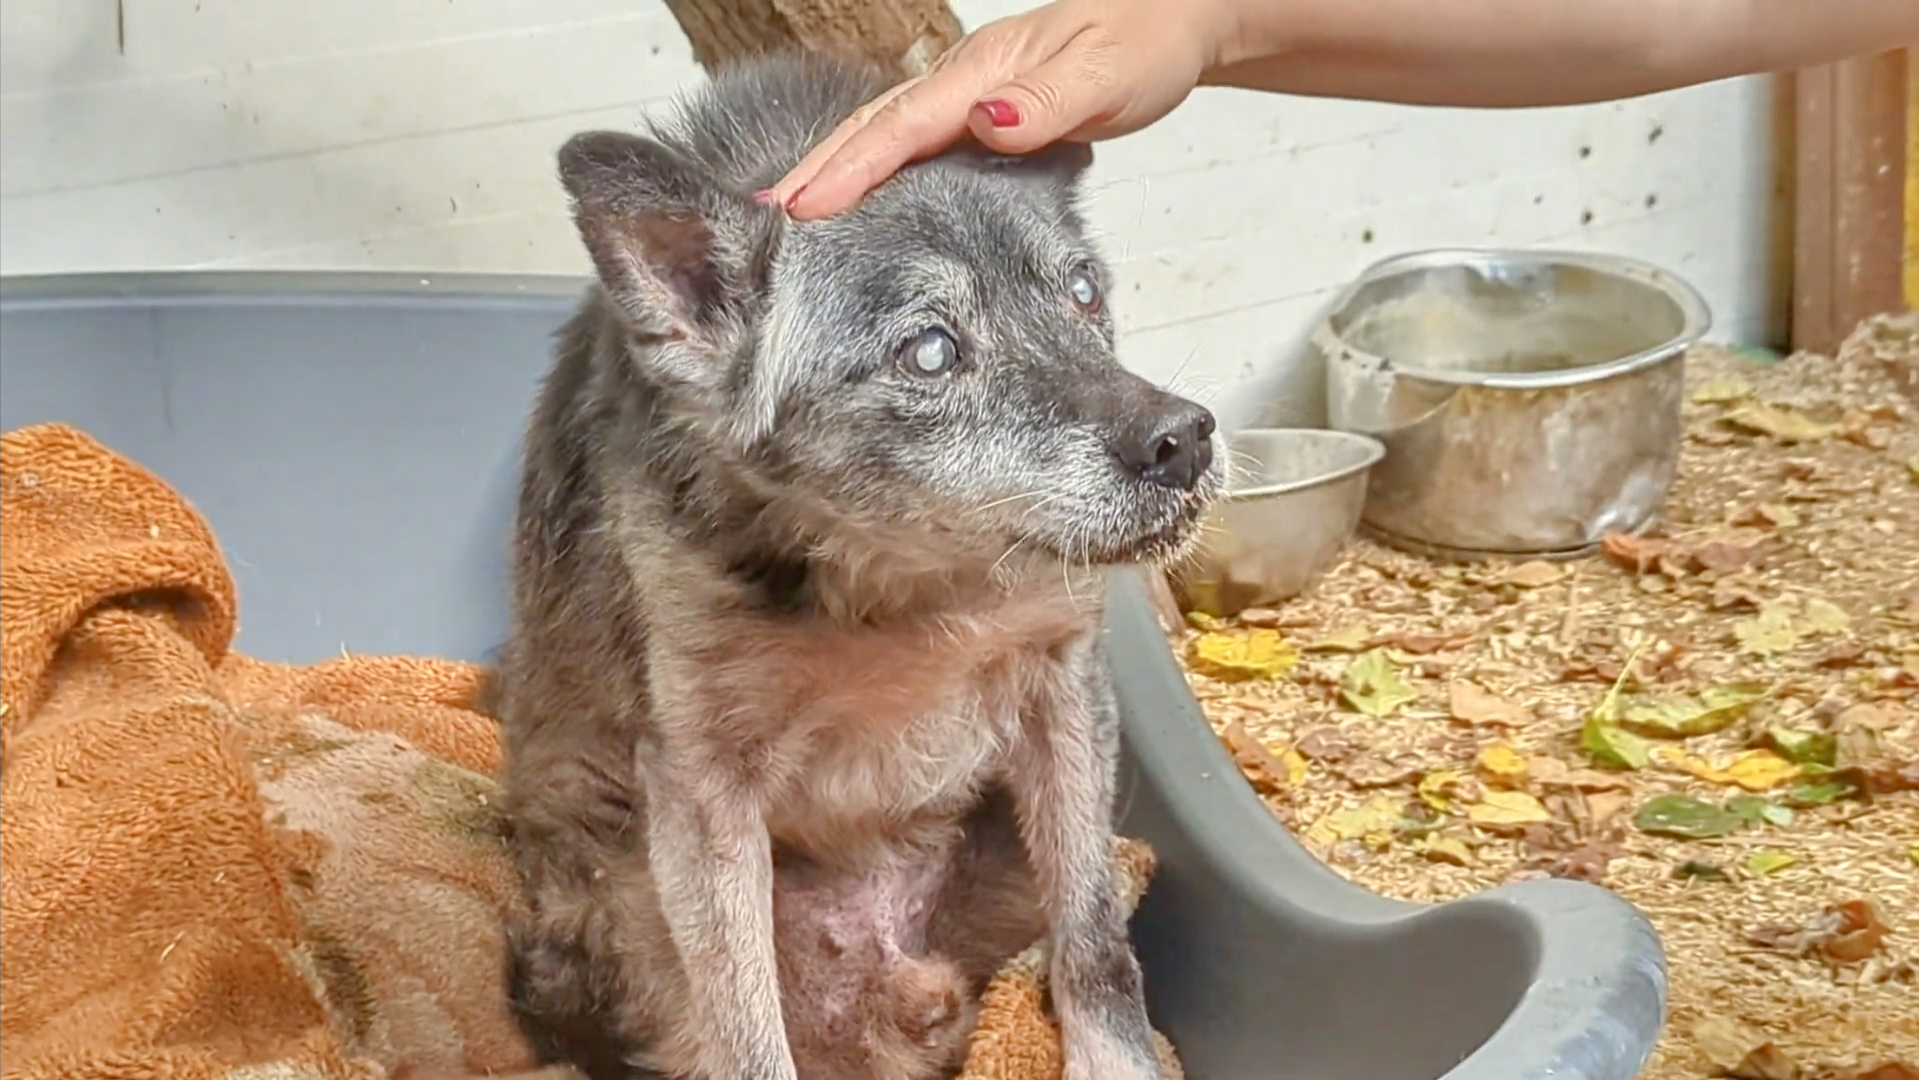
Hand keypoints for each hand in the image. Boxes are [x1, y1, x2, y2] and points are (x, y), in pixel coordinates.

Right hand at [768, 0, 1240, 219]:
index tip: (798, 210)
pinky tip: (854, 198)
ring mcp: (967, 99)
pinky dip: (873, 169)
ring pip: (885, 136)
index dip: (846, 171)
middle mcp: (964, 84)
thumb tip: (986, 121)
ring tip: (785, 215)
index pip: (899, 128)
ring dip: (834, 170)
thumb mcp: (1107, 74)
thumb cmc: (1147, 42)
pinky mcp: (979, 118)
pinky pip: (912, 146)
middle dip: (815, 173)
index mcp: (982, 73)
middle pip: (872, 131)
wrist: (1176, 19)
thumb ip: (1048, 104)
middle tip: (761, 221)